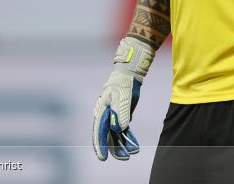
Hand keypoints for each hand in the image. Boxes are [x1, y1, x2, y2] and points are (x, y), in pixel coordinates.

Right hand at [93, 37, 153, 160]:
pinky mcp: (121, 116)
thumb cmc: (123, 84)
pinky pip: (124, 130)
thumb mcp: (122, 97)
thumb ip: (121, 112)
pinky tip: (134, 146)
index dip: (100, 145)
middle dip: (114, 149)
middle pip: (108, 136)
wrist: (129, 74)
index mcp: (102, 111)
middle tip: (123, 159)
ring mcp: (113, 116)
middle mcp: (106, 116)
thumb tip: (119, 129)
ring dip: (123, 145)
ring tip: (131, 155)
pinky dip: (128, 138)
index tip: (102, 158)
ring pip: (116, 135)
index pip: (99, 131)